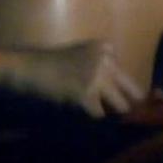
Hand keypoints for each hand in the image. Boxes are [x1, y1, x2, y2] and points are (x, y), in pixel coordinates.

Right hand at [13, 40, 143, 118]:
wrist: (28, 68)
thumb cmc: (53, 64)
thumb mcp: (83, 58)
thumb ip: (103, 71)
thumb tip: (130, 100)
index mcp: (106, 47)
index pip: (128, 76)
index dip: (117, 89)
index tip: (107, 92)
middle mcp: (106, 59)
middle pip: (134, 91)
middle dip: (126, 104)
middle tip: (117, 113)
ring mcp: (97, 76)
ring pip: (121, 106)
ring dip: (107, 111)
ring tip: (87, 106)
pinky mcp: (86, 94)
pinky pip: (98, 115)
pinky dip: (88, 115)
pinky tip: (73, 106)